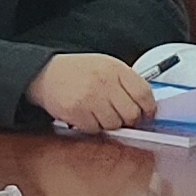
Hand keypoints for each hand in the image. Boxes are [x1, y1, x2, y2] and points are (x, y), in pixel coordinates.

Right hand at [28, 53, 156, 132]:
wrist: (46, 74)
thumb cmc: (78, 72)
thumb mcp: (106, 66)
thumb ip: (126, 82)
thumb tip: (146, 106)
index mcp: (115, 69)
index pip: (144, 93)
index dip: (149, 108)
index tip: (147, 114)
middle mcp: (104, 82)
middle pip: (131, 113)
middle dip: (129, 119)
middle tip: (120, 115)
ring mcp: (90, 98)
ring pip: (114, 124)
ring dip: (110, 123)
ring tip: (99, 111)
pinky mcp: (77, 112)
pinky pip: (96, 129)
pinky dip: (93, 126)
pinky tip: (87, 114)